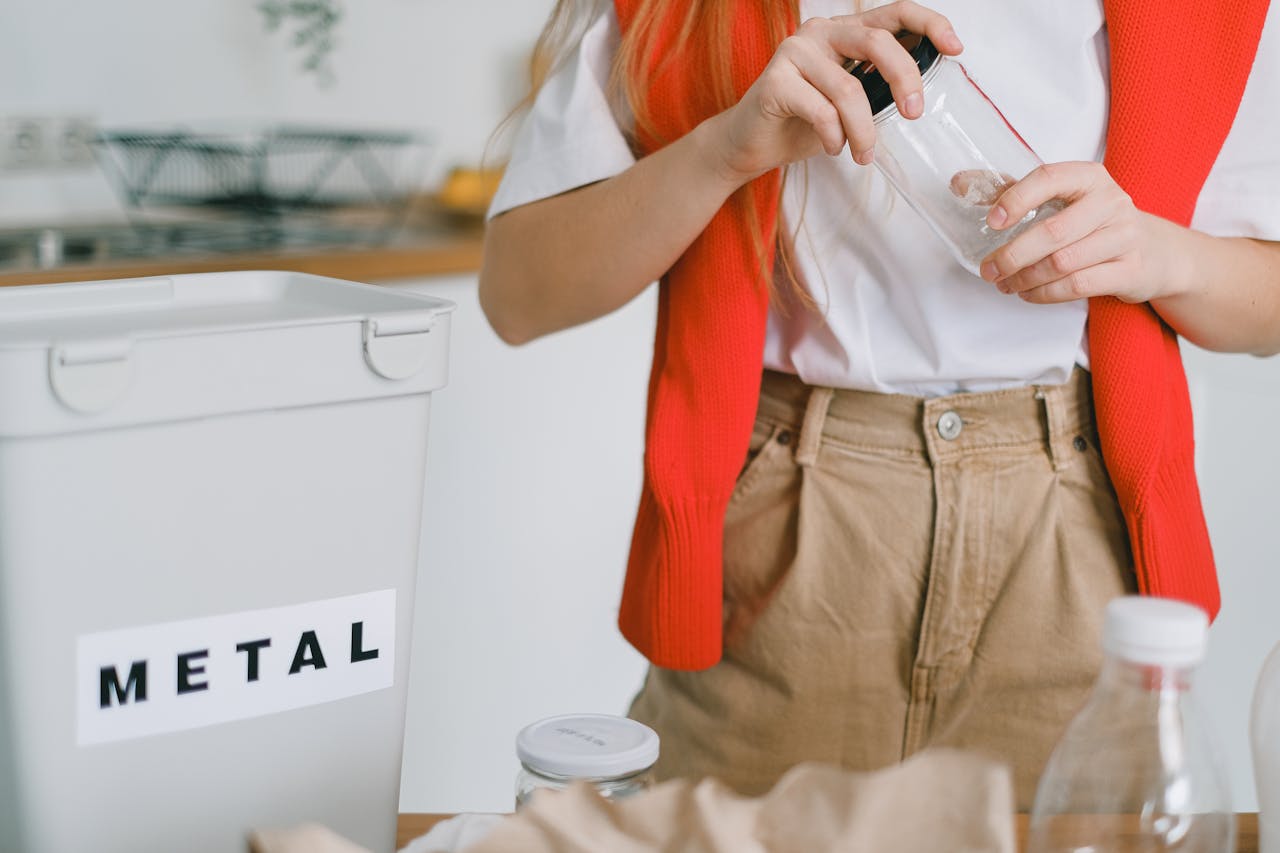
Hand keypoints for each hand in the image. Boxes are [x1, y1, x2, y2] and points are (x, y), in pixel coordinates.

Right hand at [707, 1, 962, 184]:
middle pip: (878, 43)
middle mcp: (819, 32)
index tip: (955, 49)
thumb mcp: (849, 101)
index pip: (894, 13)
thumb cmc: (801, 123)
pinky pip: (821, 111)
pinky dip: (834, 136)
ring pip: (849, 88)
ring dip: (863, 130)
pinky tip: (833, 148)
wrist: (748, 144)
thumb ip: (876, 86)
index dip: (929, 25)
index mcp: (843, 31)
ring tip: (864, 155)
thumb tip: (917, 91)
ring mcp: (794, 52)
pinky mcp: (775, 81)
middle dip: (905, 80)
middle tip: (914, 114)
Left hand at [978, 161, 1180, 304]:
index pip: (1049, 178)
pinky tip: (1029, 294)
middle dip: (1012, 255)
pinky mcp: (1130, 270)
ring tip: (1005, 284)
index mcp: (1089, 177)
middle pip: (1052, 231)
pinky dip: (1045, 294)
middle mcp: (1111, 202)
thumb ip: (1011, 191)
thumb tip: (959, 183)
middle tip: (988, 269)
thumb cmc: (1093, 222)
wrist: (1155, 252)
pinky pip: (1078, 285)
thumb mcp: (1061, 199)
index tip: (992, 222)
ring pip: (1063, 263)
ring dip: (1026, 278)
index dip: (1017, 199)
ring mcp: (1124, 236)